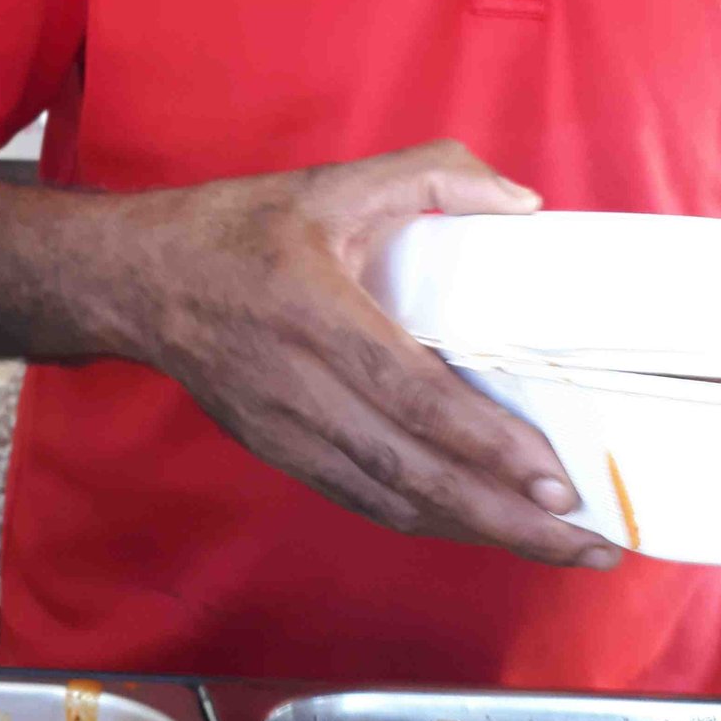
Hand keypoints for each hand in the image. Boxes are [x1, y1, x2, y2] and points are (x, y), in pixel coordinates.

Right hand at [139, 141, 618, 567]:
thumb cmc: (234, 229)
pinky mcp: (277, 451)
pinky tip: (479, 525)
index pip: (411, 397)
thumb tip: (520, 204)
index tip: (555, 479)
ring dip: (477, 531)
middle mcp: (297, 385)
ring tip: (556, 546)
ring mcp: (284, 430)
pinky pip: (362, 500)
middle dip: (506, 517)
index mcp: (312, 313)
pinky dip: (427, 521)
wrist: (134, 282)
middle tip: (586, 541)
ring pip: (391, 502)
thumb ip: (429, 175)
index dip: (485, 445)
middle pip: (413, 473)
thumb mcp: (329, 183)